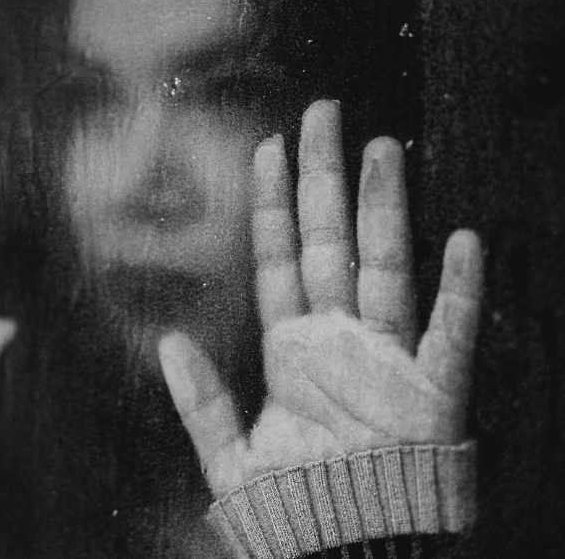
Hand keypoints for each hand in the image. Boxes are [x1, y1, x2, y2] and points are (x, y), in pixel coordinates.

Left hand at [159, 100, 483, 495]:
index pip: (280, 259)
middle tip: (322, 115)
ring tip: (382, 150)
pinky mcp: (431, 394)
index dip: (272, 205)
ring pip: (385, 269)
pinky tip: (461, 241)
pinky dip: (460, 291)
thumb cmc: (293, 510)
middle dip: (323, 180)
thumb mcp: (231, 457)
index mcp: (291, 351)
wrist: (341, 556)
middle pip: (330, 244)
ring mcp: (386, 360)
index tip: (266, 149)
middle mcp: (338, 341)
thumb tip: (167, 339)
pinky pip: (450, 334)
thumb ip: (200, 401)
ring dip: (385, 210)